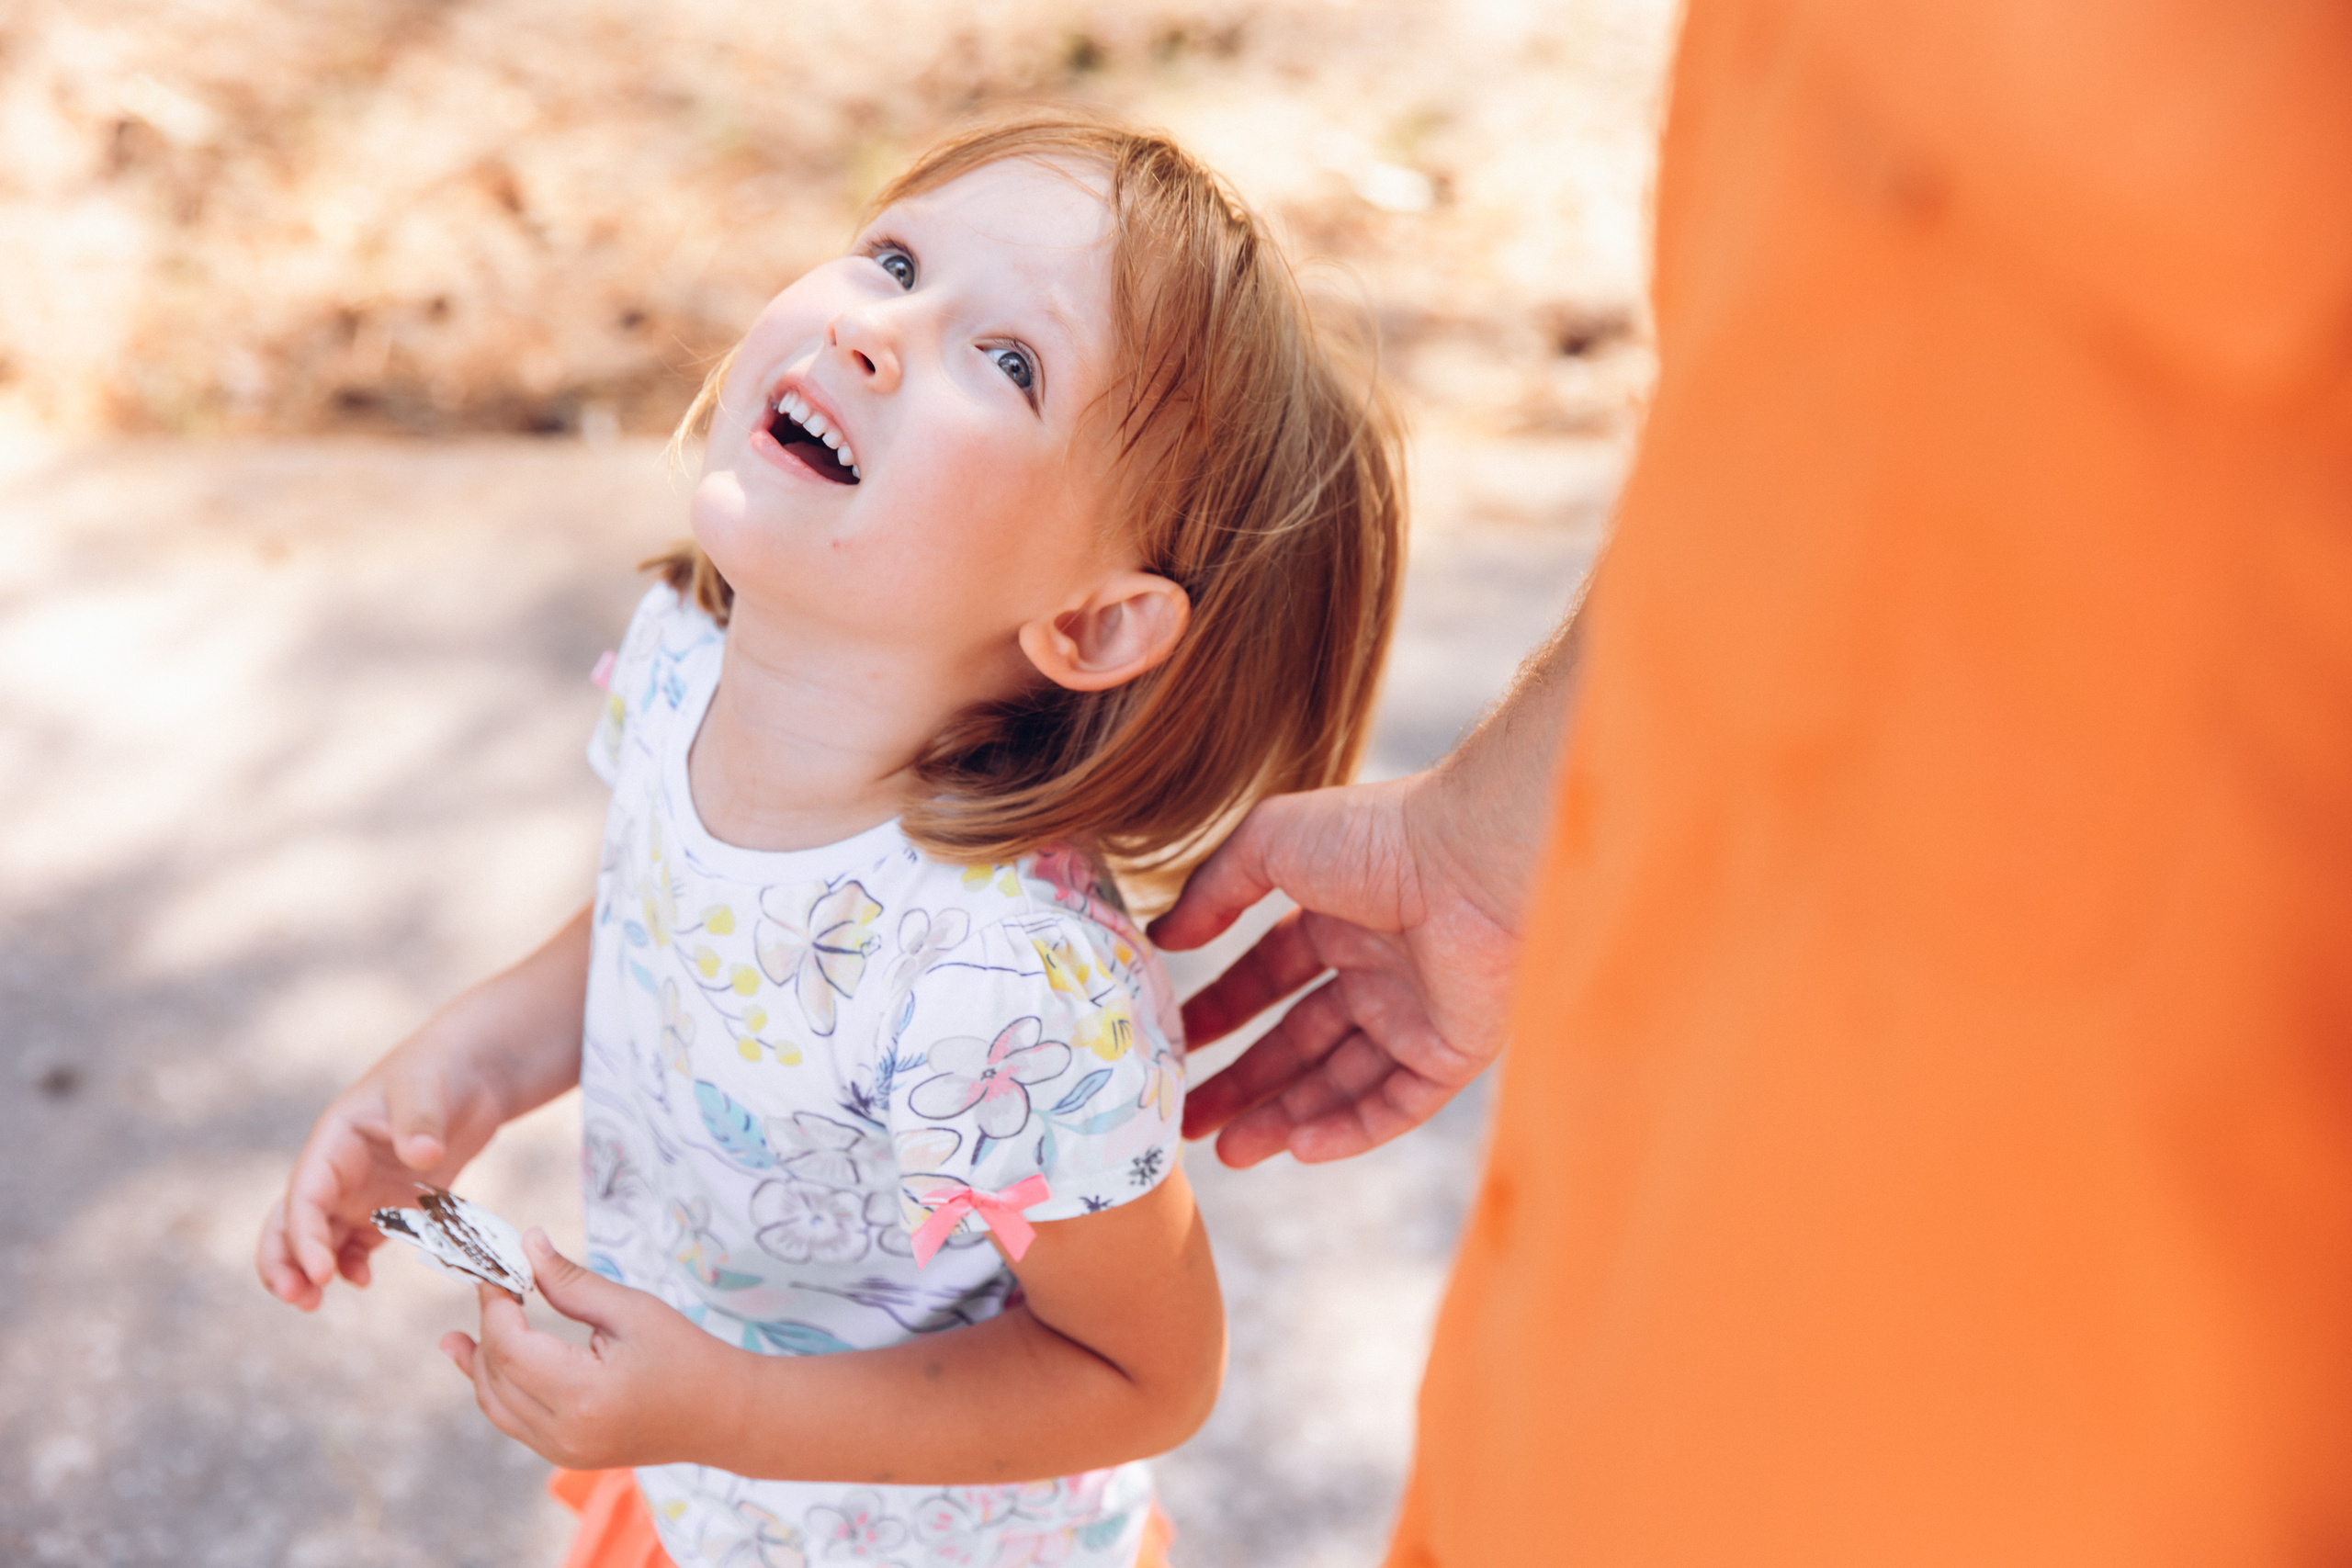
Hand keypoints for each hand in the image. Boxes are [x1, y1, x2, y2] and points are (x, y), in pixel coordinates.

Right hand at [254, 1027, 508, 1310]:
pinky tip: (362, 1279)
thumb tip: (423, 1157)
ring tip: (313, 1303)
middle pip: (291, 1222)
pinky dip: (350, 1264)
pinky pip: (357, 1243)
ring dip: (310, 1271)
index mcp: (334, 1142)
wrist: (473, 1073)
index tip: (319, 1272)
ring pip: (318, 1239)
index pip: (305, 1196)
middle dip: (284, 1262)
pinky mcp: (388, 1205)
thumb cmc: (439, 1070)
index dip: (304, 1236)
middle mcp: (337, 1171)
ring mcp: (360, 1191)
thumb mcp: (426, 1087)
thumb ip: (420, 1120)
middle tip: (299, 1298)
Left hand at [442, 1231, 738, 1470]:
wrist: (724, 1415)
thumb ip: (571, 1282)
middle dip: (485, 1329)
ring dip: (478, 1366)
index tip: (495, 1270)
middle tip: (488, 1288)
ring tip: (457, 1337)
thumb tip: (526, 1243)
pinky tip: (485, 1368)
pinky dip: (497, 1391)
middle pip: (495, 1375)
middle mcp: (564, 1431)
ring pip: (496, 1405)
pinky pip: (514, 1422)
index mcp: (582, 1393)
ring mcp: (563, 1451)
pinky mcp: (567, 1456)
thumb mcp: (632, 1309)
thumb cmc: (686, 1354)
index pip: (510, 1345)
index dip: (494, 1304)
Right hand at [1150, 772, 1524, 1166]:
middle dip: (1244, 1084)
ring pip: (1343, 1083)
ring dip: (1285, 1118)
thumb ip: (1213, 889)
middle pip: (1299, 1042)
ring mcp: (1417, 1015)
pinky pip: (1398, 1106)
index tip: (1175, 1046)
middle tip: (1188, 1123)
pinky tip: (1297, 1147)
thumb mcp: (1270, 841)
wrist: (1475, 857)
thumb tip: (1164, 937)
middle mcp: (1378, 970)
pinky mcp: (1454, 1052)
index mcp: (1338, 918)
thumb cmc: (1375, 835)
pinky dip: (1349, 1130)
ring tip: (1228, 1151)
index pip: (1269, 978)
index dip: (1221, 1013)